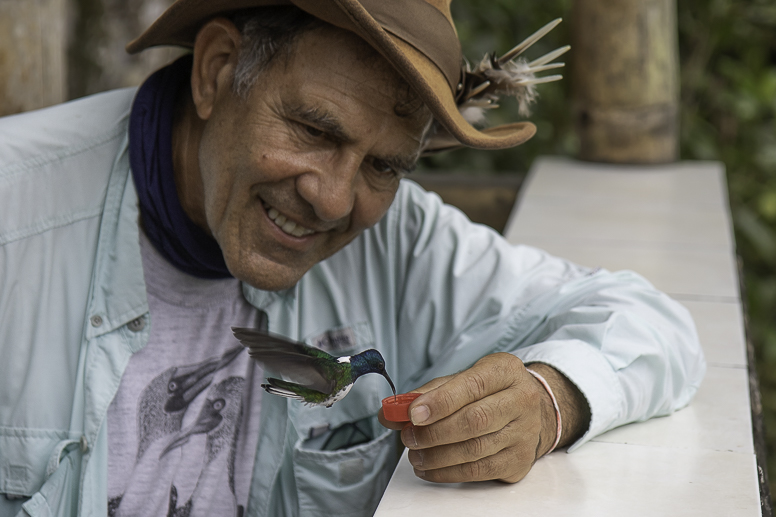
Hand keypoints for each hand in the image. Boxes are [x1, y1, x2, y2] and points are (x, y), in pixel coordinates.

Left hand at [379, 354, 588, 482]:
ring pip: (475, 449)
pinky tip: (429, 469)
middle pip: (475, 420)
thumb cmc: (487, 393)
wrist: (530, 410)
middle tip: (408, 437)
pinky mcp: (520, 459)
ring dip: (437, 456)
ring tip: (415, 455)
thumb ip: (427, 393)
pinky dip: (448, 473)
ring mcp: (525, 431)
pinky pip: (480, 471)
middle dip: (434, 432)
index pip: (472, 385)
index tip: (412, 414)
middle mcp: (522, 399)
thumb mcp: (462, 380)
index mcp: (505, 370)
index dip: (440, 402)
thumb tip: (390, 412)